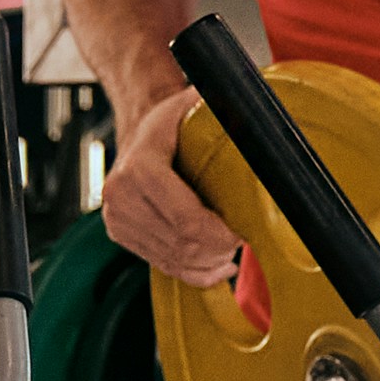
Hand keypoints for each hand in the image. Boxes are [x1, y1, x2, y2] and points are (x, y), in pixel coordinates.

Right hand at [96, 80, 241, 287]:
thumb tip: (263, 128)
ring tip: (231, 255)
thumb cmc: (171, 122)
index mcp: (140, 167)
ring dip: (208, 264)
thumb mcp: (194, 108)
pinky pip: (162, 265)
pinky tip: (216, 268)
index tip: (244, 232)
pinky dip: (193, 273)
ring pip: (172, 260)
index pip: (186, 220)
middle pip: (181, 244)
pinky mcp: (119, 234)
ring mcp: (116, 218)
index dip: (220, 234)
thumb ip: (224, 114)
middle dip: (218, 251)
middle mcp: (120, 195)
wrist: (138, 130)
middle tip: (243, 244)